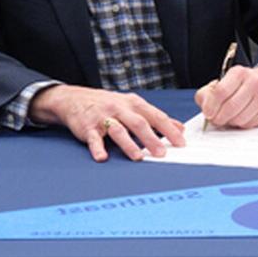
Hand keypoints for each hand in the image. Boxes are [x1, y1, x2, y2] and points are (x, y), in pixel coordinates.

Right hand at [29, 85, 185, 162]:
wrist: (76, 98)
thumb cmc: (110, 104)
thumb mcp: (134, 106)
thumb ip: (156, 117)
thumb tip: (179, 127)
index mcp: (135, 104)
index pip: (156, 116)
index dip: (169, 129)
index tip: (180, 142)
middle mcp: (121, 109)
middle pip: (139, 123)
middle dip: (152, 138)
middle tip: (162, 153)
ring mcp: (104, 118)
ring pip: (119, 131)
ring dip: (129, 144)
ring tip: (138, 157)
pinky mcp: (88, 127)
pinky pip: (93, 139)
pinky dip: (97, 148)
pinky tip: (103, 157)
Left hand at [194, 65, 257, 129]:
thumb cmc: (240, 85)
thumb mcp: (221, 83)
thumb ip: (207, 94)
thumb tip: (206, 108)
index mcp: (239, 72)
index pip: (221, 91)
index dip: (211, 106)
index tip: (208, 113)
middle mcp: (254, 82)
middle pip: (230, 107)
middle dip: (219, 118)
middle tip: (216, 119)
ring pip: (239, 119)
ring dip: (231, 122)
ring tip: (230, 116)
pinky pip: (249, 125)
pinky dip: (242, 124)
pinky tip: (242, 116)